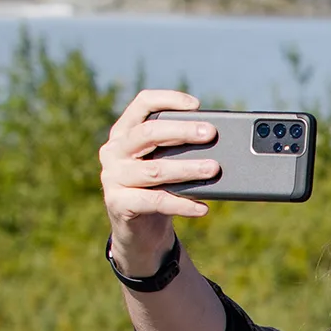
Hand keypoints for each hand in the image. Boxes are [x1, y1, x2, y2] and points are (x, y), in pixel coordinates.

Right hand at [99, 88, 218, 269]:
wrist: (138, 231)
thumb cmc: (156, 188)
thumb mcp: (164, 162)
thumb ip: (178, 148)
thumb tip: (217, 140)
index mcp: (124, 132)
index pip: (142, 104)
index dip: (168, 99)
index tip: (195, 105)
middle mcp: (114, 151)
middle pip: (148, 133)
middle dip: (183, 132)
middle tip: (211, 134)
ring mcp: (113, 177)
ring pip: (154, 170)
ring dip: (188, 169)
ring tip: (214, 169)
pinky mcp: (118, 203)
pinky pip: (156, 201)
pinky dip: (183, 204)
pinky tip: (202, 207)